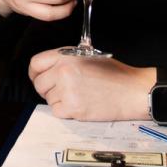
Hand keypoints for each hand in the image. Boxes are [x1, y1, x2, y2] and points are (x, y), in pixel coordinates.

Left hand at [28, 49, 151, 120]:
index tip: (39, 77)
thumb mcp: (87, 56)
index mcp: (66, 55)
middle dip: (47, 89)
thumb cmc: (114, 74)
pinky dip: (66, 111)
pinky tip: (80, 104)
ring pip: (48, 98)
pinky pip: (57, 111)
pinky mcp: (72, 107)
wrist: (131, 91)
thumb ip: (65, 60)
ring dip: (59, 100)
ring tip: (78, 96)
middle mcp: (64, 70)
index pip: (36, 63)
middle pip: (39, 83)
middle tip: (62, 90)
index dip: (35, 72)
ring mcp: (67, 89)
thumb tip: (47, 69)